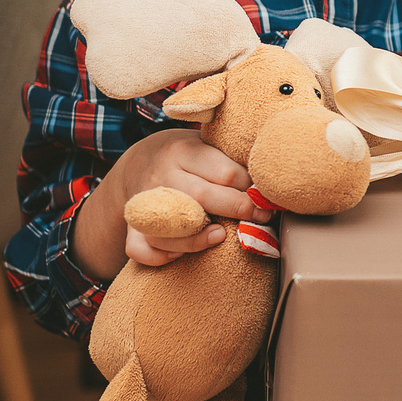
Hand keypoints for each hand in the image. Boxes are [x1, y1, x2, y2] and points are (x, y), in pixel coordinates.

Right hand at [73, 128, 258, 280]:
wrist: (139, 162)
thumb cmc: (187, 157)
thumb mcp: (207, 144)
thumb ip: (231, 158)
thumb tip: (271, 179)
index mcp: (183, 150)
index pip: (226, 173)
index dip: (251, 188)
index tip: (266, 195)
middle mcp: (161, 175)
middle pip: (203, 198)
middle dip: (238, 210)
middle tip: (260, 217)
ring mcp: (143, 202)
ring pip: (169, 228)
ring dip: (198, 240)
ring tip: (220, 236)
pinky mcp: (131, 227)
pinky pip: (140, 249)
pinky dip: (161, 256)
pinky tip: (181, 254)